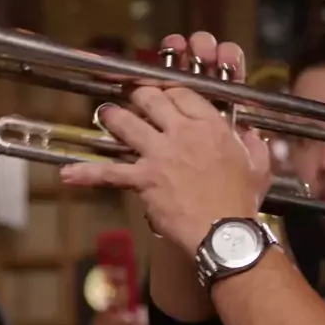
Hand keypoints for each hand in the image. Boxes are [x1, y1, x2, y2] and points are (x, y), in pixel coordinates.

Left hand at [61, 32, 270, 255]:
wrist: (225, 234)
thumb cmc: (241, 202)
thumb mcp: (257, 166)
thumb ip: (251, 144)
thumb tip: (250, 135)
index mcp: (209, 126)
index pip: (182, 93)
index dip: (169, 90)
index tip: (163, 93)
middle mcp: (181, 134)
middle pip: (150, 99)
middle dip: (137, 94)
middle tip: (131, 96)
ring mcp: (159, 155)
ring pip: (125, 124)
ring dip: (111, 117)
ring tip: (104, 114)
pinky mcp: (143, 180)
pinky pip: (108, 173)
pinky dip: (86, 174)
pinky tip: (68, 174)